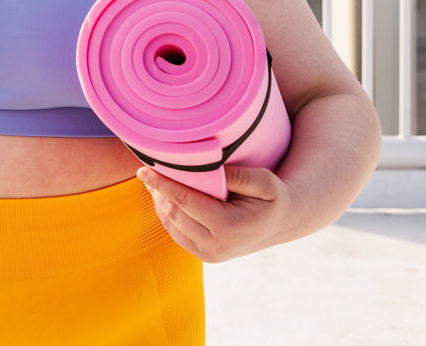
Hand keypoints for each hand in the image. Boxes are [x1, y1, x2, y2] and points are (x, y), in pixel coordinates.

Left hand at [137, 165, 293, 262]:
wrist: (282, 222)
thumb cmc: (273, 196)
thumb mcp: (264, 181)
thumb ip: (239, 176)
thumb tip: (210, 169)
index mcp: (228, 228)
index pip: (184, 202)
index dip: (162, 184)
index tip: (143, 170)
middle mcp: (215, 246)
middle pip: (173, 213)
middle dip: (158, 191)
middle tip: (146, 169)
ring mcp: (208, 254)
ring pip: (171, 224)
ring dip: (159, 202)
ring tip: (153, 180)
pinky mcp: (204, 255)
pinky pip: (176, 232)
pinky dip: (167, 213)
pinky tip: (165, 195)